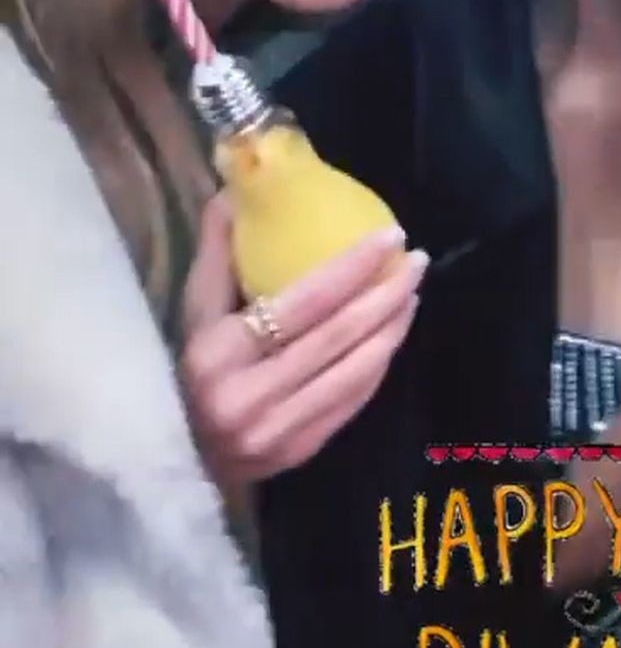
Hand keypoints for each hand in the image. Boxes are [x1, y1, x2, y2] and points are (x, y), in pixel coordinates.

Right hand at [180, 193, 427, 488]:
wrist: (178, 457)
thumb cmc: (187, 369)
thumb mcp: (193, 312)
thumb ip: (217, 253)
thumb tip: (234, 190)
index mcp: (217, 353)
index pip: (301, 303)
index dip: (351, 268)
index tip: (389, 235)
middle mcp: (248, 396)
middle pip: (336, 337)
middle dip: (385, 295)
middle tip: (415, 261)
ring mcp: (276, 431)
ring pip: (353, 373)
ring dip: (391, 330)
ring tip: (412, 293)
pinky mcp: (299, 452)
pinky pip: (352, 402)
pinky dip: (378, 365)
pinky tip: (392, 336)